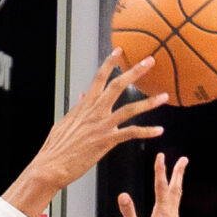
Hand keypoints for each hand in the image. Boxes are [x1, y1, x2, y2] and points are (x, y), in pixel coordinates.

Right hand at [5, 50, 166, 216]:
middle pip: (117, 85)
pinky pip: (131, 133)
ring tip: (165, 96)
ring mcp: (101, 126)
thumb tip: (82, 95)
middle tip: (150, 61)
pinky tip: (159, 131)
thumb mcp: (65, 122)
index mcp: (84, 106)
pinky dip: (147, 131)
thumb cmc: (56, 147)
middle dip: (135, 72)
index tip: (119, 51)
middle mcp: (94, 112)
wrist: (51, 165)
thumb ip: (77, 108)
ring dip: (149, 102)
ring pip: (130, 109)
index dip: (109, 63)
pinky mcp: (107, 141)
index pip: (99, 78)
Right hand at [117, 152, 186, 216]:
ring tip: (177, 179)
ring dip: (176, 186)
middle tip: (184, 159)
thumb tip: (123, 195)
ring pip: (177, 201)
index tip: (160, 155)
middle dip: (178, 173)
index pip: (161, 187)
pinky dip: (173, 201)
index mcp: (163, 215)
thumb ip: (129, 213)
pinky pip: (175, 211)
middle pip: (176, 190)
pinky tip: (170, 208)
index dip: (160, 170)